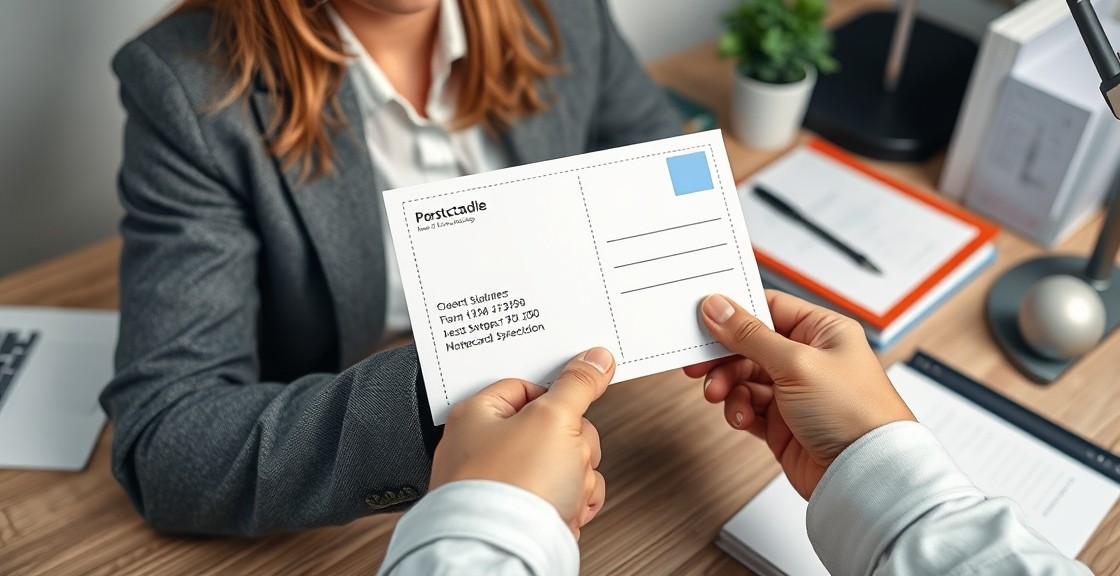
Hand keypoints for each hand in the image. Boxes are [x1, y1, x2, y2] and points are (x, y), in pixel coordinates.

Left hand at [429, 347, 614, 538]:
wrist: (507, 554)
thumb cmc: (510, 488)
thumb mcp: (553, 419)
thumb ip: (578, 384)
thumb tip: (595, 359)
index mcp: (478, 416)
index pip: (528, 387)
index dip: (558, 395)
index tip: (577, 397)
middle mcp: (485, 449)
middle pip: (555, 427)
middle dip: (574, 445)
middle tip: (563, 453)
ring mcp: (506, 485)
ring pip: (567, 463)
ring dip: (578, 476)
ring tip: (562, 488)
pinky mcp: (525, 513)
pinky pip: (565, 495)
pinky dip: (574, 503)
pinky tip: (565, 510)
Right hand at [685, 290, 914, 498]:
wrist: (864, 474)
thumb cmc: (855, 414)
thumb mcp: (796, 363)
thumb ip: (750, 335)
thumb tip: (718, 308)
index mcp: (822, 331)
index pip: (769, 308)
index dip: (735, 312)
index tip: (704, 318)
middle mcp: (809, 358)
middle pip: (750, 344)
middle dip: (724, 356)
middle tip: (699, 364)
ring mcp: (796, 391)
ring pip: (744, 377)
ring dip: (728, 386)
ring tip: (720, 396)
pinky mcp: (784, 422)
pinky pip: (749, 406)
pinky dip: (739, 410)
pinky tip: (742, 418)